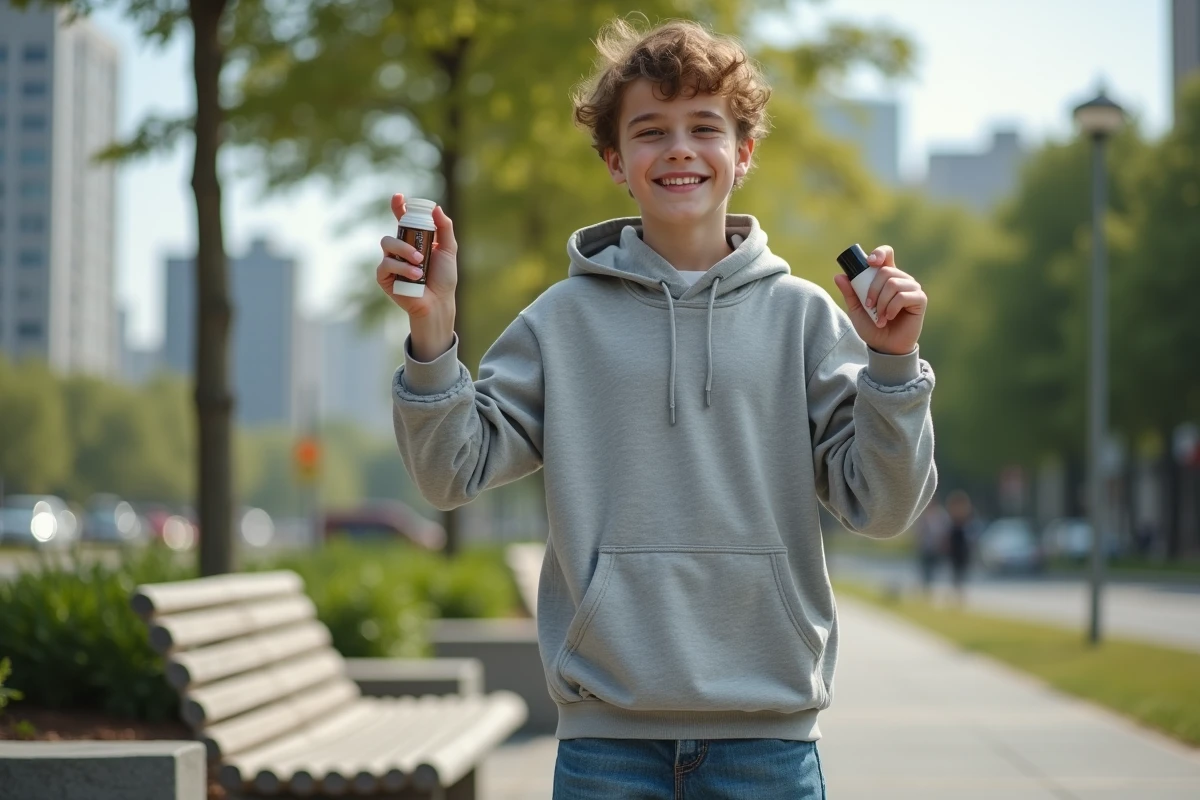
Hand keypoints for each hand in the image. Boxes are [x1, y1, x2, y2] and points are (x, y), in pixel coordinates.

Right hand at [376, 193, 457, 359]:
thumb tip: (436, 208)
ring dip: (405, 253)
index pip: (402, 219)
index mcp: (413, 240)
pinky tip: (415, 277)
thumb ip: (444, 228)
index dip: (398, 206)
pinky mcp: (384, 277)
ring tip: (420, 268)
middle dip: (405, 240)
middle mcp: (399, 249)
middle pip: (393, 232)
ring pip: (387, 245)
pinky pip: (386, 264)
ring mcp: (390, 262)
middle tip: (421, 255)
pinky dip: (401, 269)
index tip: (398, 197)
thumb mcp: (448, 250)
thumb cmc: (444, 278)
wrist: (439, 302)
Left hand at [832, 245, 925, 355]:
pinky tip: (889, 317)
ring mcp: (912, 288)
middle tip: (869, 306)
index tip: (869, 262)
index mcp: (886, 277)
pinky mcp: (920, 299)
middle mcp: (901, 279)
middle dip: (872, 290)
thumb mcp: (856, 310)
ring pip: (893, 283)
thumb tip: (839, 276)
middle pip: (886, 271)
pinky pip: (903, 296)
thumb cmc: (872, 327)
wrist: (885, 346)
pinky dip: (891, 308)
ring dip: (882, 302)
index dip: (879, 253)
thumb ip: (849, 293)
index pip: (887, 254)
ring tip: (880, 317)